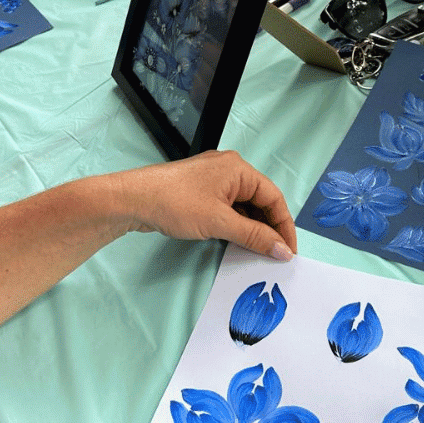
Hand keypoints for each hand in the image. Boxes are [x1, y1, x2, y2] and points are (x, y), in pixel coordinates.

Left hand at [110, 150, 295, 260]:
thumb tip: (280, 248)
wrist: (134, 199)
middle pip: (260, 200)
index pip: (273, 197)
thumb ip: (254, 236)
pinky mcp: (200, 190)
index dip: (284, 225)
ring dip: (251, 227)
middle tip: (276, 254)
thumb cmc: (174, 201)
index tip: (289, 249)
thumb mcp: (220, 222)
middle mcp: (228, 169)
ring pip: (243, 205)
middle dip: (268, 227)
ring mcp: (213, 179)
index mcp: (238, 169)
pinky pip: (227, 207)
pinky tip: (236, 240)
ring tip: (258, 251)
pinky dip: (235, 224)